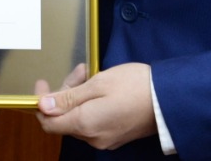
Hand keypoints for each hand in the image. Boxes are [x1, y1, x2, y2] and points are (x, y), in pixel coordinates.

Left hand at [35, 62, 155, 150]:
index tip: (42, 84)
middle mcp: (93, 138)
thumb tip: (43, 106)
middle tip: (78, 71)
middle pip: (64, 118)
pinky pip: (93, 121)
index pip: (48, 123)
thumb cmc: (135, 87)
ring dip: (79, 95)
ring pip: (79, 117)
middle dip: (65, 93)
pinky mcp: (115, 135)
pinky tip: (100, 86)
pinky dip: (91, 104)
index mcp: (85, 124)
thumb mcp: (98, 84)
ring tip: (90, 73)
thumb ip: (68, 97)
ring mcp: (105, 139)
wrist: (169, 99)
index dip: (40, 104)